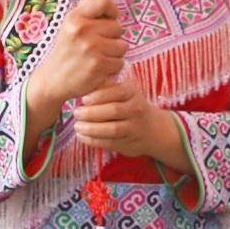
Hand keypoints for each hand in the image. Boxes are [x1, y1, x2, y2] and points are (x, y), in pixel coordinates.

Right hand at [27, 0, 126, 114]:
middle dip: (112, 37)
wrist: (53, 80)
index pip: (103, 1)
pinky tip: (98, 70)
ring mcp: (91, 49)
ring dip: (114, 54)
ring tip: (97, 58)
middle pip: (118, 27)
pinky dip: (112, 68)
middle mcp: (82, 30)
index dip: (111, 10)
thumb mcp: (70, 25)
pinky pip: (120, 62)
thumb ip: (84, 5)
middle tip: (96, 46)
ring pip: (122, 46)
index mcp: (75, 17)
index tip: (108, 19)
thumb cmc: (66, 50)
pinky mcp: (98, 67)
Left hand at [71, 78, 186, 167]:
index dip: (97, 96)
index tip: (83, 99)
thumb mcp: (123, 93)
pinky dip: (93, 141)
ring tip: (77, 127)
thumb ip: (106, 88)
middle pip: (112, 111)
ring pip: (112, 129)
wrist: (154, 129)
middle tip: (76, 113)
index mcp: (132, 93)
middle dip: (91, 113)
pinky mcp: (129, 143)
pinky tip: (81, 137)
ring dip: (91, 129)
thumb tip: (81, 84)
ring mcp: (134, 128)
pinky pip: (109, 143)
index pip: (115, 92)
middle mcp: (136, 110)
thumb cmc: (130, 106)